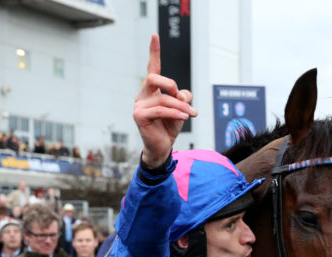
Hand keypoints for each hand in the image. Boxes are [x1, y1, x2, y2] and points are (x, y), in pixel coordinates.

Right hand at [132, 34, 197, 167]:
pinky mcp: (139, 116)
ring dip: (181, 107)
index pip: (153, 68)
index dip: (154, 52)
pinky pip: (161, 110)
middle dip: (171, 84)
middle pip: (154, 77)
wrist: (162, 146)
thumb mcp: (181, 109)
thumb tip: (184, 94)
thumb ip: (183, 98)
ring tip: (192, 115)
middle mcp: (143, 94)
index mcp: (152, 90)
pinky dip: (175, 113)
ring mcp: (139, 105)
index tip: (154, 35)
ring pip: (163, 98)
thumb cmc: (170, 126)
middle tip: (182, 98)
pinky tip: (183, 118)